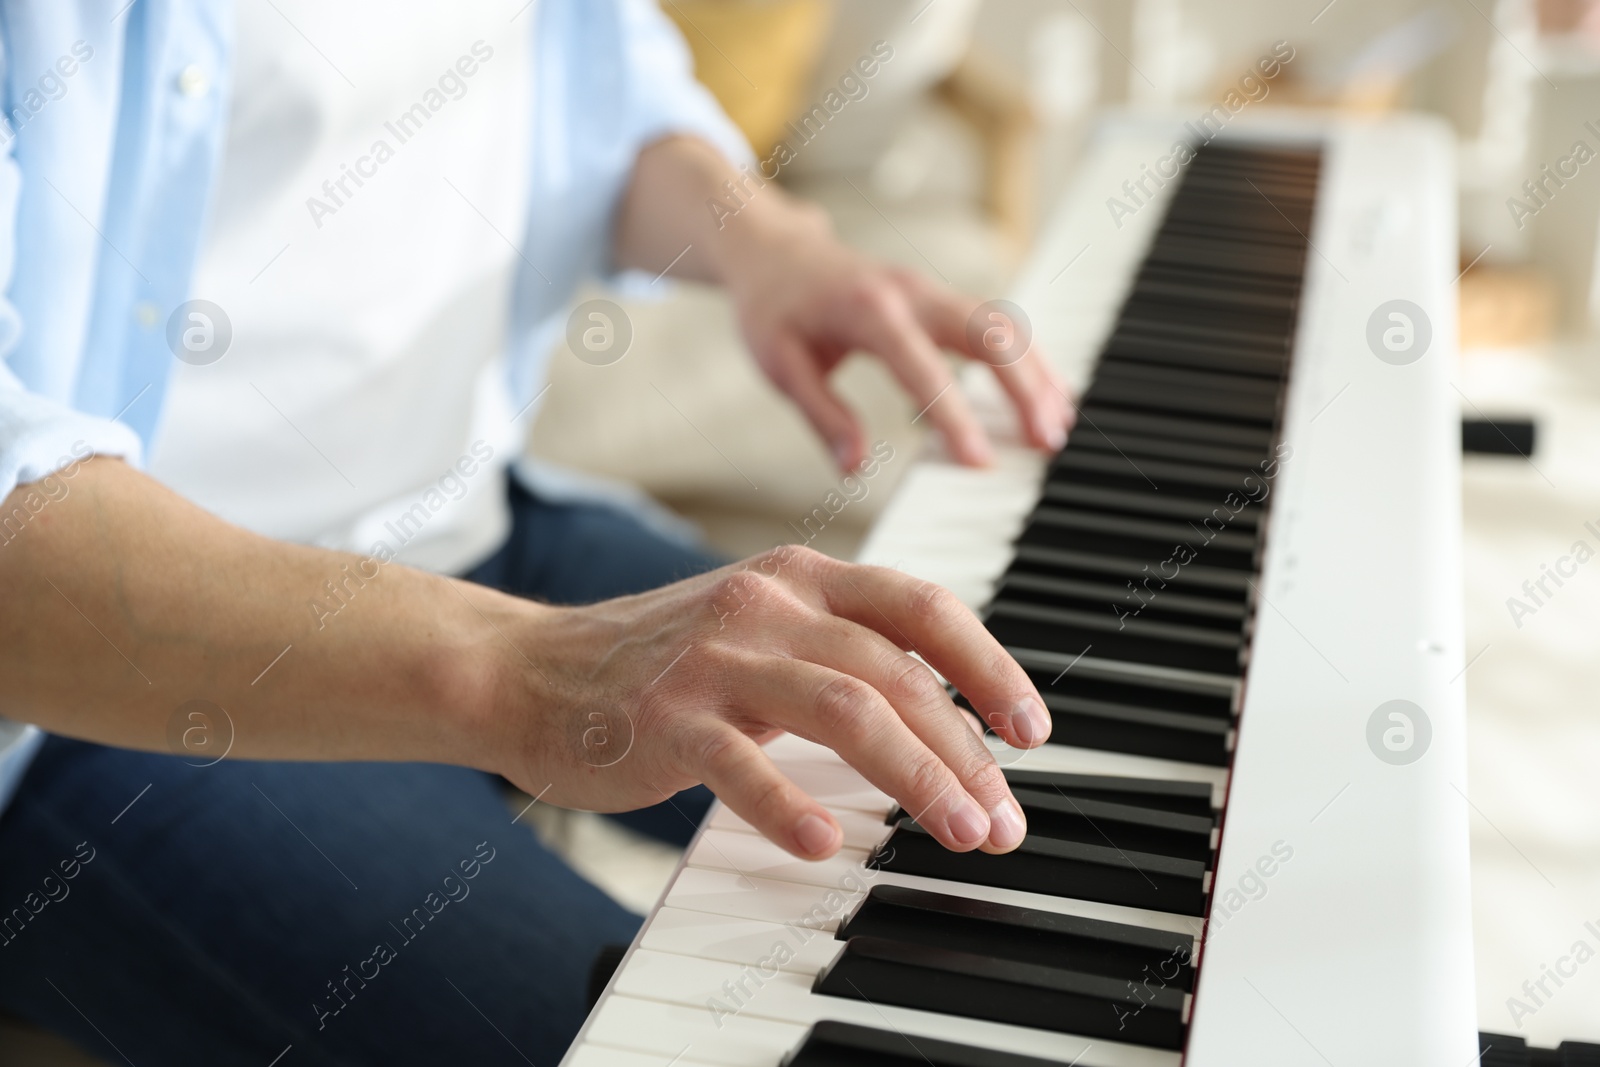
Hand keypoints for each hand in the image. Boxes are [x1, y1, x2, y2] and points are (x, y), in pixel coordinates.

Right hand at [488, 546, 1052, 859]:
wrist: (527, 670)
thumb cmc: (658, 663)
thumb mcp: (762, 632)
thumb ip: (841, 654)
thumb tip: (946, 718)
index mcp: (801, 578)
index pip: (921, 608)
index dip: (989, 666)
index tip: (1031, 729)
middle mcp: (766, 604)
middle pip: (896, 670)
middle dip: (966, 750)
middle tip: (1003, 819)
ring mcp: (714, 658)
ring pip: (844, 707)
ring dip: (916, 776)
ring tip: (960, 832)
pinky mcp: (664, 717)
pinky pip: (738, 761)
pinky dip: (787, 804)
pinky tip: (826, 845)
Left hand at [721, 202, 1074, 469]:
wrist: (775, 252)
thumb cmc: (774, 308)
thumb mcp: (781, 365)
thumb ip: (822, 415)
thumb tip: (855, 466)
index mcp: (868, 310)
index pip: (923, 368)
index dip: (955, 417)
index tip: (978, 461)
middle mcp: (911, 292)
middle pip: (987, 332)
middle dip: (1023, 387)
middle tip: (1044, 442)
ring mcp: (931, 290)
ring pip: (1003, 324)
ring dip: (1035, 373)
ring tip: (1055, 426)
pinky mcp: (939, 298)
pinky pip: (995, 323)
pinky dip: (1026, 357)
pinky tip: (1045, 393)